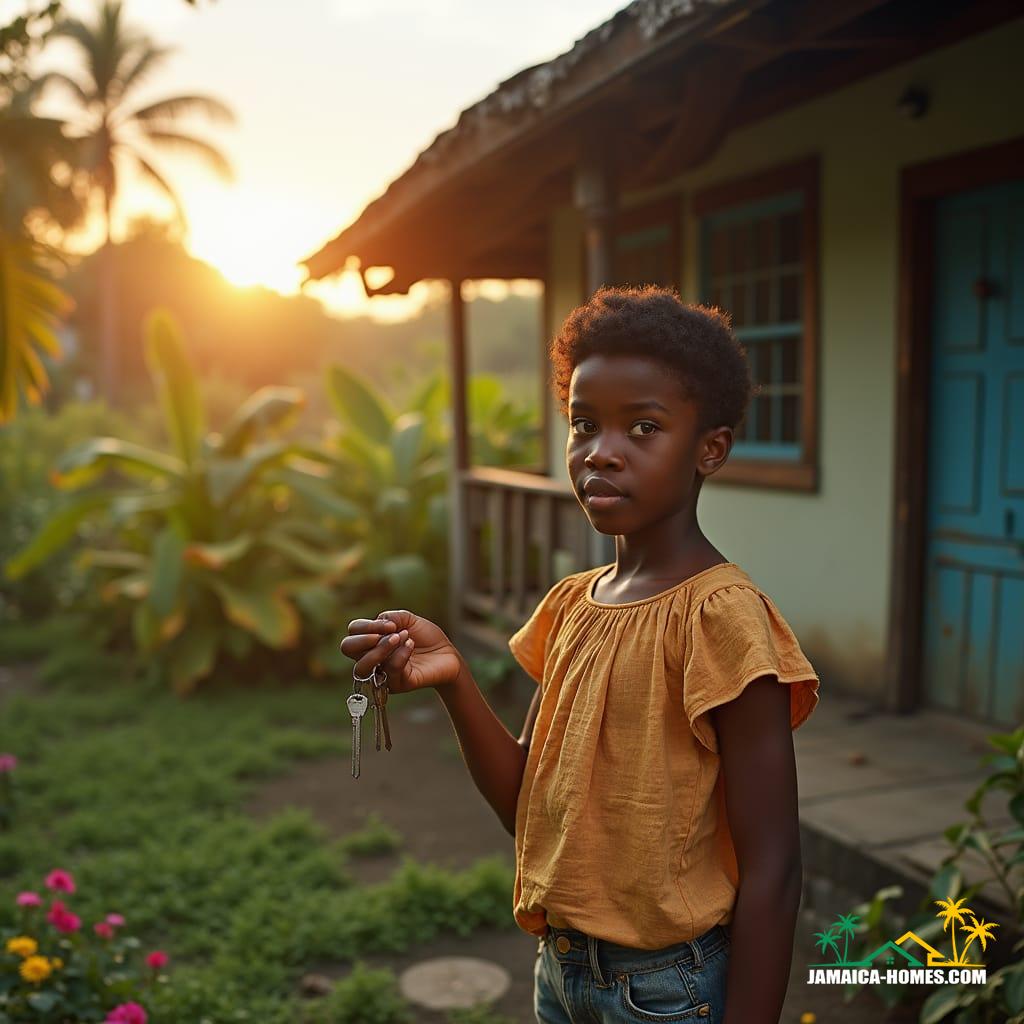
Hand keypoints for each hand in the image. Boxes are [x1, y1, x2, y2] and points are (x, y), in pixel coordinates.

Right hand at [340, 609, 461, 692]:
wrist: (447, 654)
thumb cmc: (426, 637)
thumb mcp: (408, 620)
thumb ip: (392, 617)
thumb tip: (380, 622)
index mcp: (372, 640)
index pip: (352, 633)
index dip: (365, 626)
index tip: (390, 624)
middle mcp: (372, 657)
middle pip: (347, 648)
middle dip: (363, 639)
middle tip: (388, 633)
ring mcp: (381, 673)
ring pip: (362, 666)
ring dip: (381, 648)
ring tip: (401, 638)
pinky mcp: (396, 684)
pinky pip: (390, 670)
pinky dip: (401, 654)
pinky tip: (411, 645)